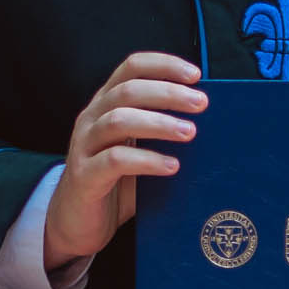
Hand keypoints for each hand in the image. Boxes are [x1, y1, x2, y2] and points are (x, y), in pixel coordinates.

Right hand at [43, 53, 205, 268]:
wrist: (77, 223)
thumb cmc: (115, 184)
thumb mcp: (139, 150)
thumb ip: (161, 134)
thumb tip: (211, 126)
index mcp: (106, 104)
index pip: (131, 68)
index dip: (163, 65)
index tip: (195, 75)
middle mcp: (91, 118)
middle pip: (128, 90)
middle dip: (168, 93)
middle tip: (201, 103)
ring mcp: (84, 146)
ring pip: (119, 120)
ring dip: (159, 123)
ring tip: (190, 133)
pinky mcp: (84, 175)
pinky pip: (114, 160)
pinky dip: (147, 160)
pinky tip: (171, 166)